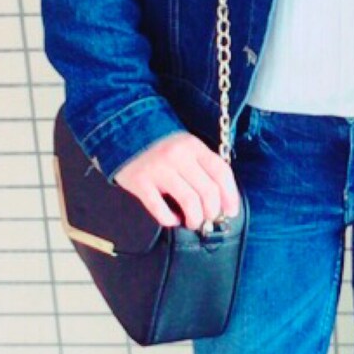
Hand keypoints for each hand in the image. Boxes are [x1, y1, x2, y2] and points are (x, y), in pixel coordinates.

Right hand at [113, 130, 240, 230]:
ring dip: (195, 219)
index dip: (230, 196)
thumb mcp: (185, 146)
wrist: (122, 132)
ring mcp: (158, 169)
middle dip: (212, 212)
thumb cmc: (160, 145)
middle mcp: (178, 156)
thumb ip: (202, 166)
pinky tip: (173, 219)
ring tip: (192, 222)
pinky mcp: (140, 182)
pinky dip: (170, 219)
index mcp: (193, 146)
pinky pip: (160, 209)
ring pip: (189, 202)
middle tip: (208, 219)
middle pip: (208, 191)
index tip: (231, 211)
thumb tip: (220, 199)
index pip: (222, 173)